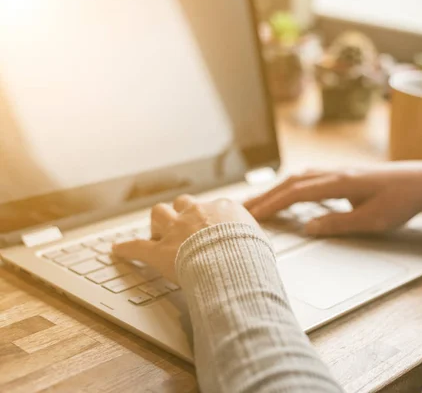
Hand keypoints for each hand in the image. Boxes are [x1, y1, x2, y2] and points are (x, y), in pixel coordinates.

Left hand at [113, 195, 258, 281]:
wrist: (234, 263)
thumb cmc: (250, 255)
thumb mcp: (260, 240)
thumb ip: (252, 237)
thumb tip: (256, 244)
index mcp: (221, 209)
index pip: (211, 206)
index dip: (208, 217)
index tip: (209, 226)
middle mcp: (196, 213)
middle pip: (183, 202)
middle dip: (181, 212)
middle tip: (183, 226)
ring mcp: (176, 230)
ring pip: (159, 214)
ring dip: (158, 223)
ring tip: (157, 232)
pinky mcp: (159, 251)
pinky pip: (137, 247)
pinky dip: (127, 249)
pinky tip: (117, 250)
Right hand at [245, 162, 421, 235]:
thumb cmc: (403, 201)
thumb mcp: (373, 220)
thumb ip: (339, 223)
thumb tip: (307, 227)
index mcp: (339, 183)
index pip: (296, 193)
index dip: (271, 205)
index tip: (251, 217)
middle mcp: (334, 173)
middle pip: (291, 182)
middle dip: (265, 196)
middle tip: (241, 211)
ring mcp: (338, 171)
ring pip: (298, 177)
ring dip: (275, 189)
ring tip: (258, 202)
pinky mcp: (343, 174)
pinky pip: (309, 178)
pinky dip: (291, 186)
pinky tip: (288, 193)